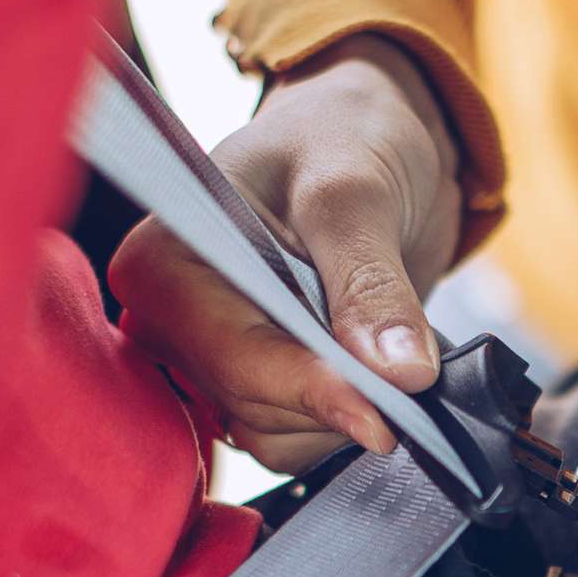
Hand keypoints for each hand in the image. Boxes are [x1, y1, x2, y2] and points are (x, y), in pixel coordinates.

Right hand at [106, 35, 462, 473]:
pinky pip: (296, 440)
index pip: (227, 353)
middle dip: (337, 396)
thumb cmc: (342, 137)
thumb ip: (371, 281)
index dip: (306, 389)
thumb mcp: (358, 190)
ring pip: (274, 437)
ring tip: (391, 350)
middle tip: (411, 363)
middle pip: (251, 406)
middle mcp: (176, 321)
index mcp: (166, 261)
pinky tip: (378, 373)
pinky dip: (349, 420)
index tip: (381, 415)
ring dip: (346, 414)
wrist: (368, 142)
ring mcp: (216, 359)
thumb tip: (398, 373)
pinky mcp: (258, 386)